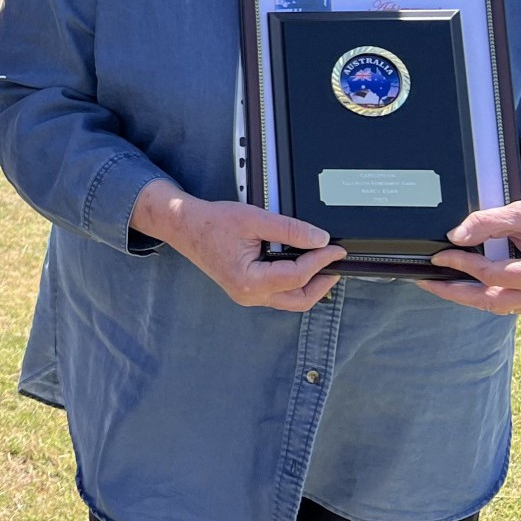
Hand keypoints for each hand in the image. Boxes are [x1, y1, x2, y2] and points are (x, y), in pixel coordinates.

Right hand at [134, 181, 344, 311]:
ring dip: (310, 287)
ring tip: (323, 266)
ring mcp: (247, 296)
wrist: (185, 226)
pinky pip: (278, 295)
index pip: (297, 276)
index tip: (336, 249)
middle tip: (336, 264)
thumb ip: (289, 230)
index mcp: (249, 280)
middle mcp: (248, 295)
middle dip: (322, 283)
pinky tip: (302, 268)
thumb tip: (319, 239)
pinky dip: (295, 284)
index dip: (321, 261)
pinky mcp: (246, 291)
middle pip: (299, 300)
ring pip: (290, 301)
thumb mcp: (254, 219)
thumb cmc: (212, 222)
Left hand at [420, 189, 520, 316]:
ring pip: (495, 305)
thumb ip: (488, 223)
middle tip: (425, 283)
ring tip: (436, 284)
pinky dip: (483, 293)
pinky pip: (505, 303)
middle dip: (454, 292)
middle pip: (489, 299)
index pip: (492, 276)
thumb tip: (454, 237)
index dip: (462, 265)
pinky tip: (461, 284)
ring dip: (465, 295)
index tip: (438, 256)